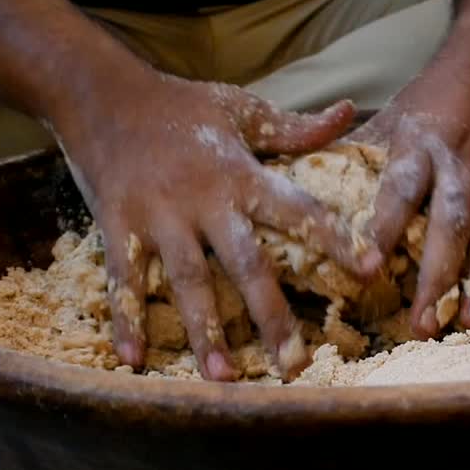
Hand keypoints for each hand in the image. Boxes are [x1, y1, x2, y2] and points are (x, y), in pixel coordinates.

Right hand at [49, 68, 382, 380]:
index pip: (297, 210)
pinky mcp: (117, 226)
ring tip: (224, 376)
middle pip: (245, 265)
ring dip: (205, 332)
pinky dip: (126, 321)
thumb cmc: (180, 104)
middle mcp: (203, 200)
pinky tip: (134, 360)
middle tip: (296, 365)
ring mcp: (158, 217)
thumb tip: (349, 111)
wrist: (100, 93)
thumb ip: (296, 127)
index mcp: (240, 174)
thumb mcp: (242, 109)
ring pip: (188, 282)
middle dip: (272, 317)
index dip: (335, 239)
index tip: (369, 270)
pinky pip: (122, 281)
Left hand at [353, 26, 469, 338]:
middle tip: (421, 326)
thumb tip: (303, 178)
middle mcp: (459, 162)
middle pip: (447, 226)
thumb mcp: (394, 112)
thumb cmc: (438, 90)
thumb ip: (359, 152)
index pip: (398, 192)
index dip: (382, 231)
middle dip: (435, 279)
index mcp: (418, 144)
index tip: (367, 270)